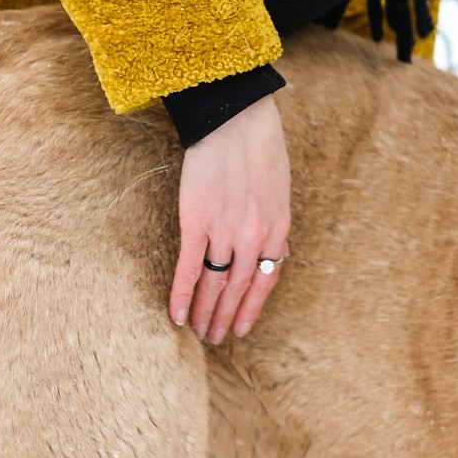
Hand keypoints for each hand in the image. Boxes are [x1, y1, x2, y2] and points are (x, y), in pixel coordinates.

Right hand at [169, 94, 290, 344]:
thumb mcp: (279, 187)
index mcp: (278, 227)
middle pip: (240, 289)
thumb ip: (274, 221)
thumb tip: (275, 247)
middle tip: (215, 339)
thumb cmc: (258, 145)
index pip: (266, 279)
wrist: (235, 118)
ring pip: (216, 285)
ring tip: (199, 333)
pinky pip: (190, 268)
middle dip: (227, 317)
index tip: (242, 327)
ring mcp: (226, 231)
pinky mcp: (197, 222)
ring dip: (206, 313)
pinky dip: (183, 295)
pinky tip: (178, 315)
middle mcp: (255, 236)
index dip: (253, 307)